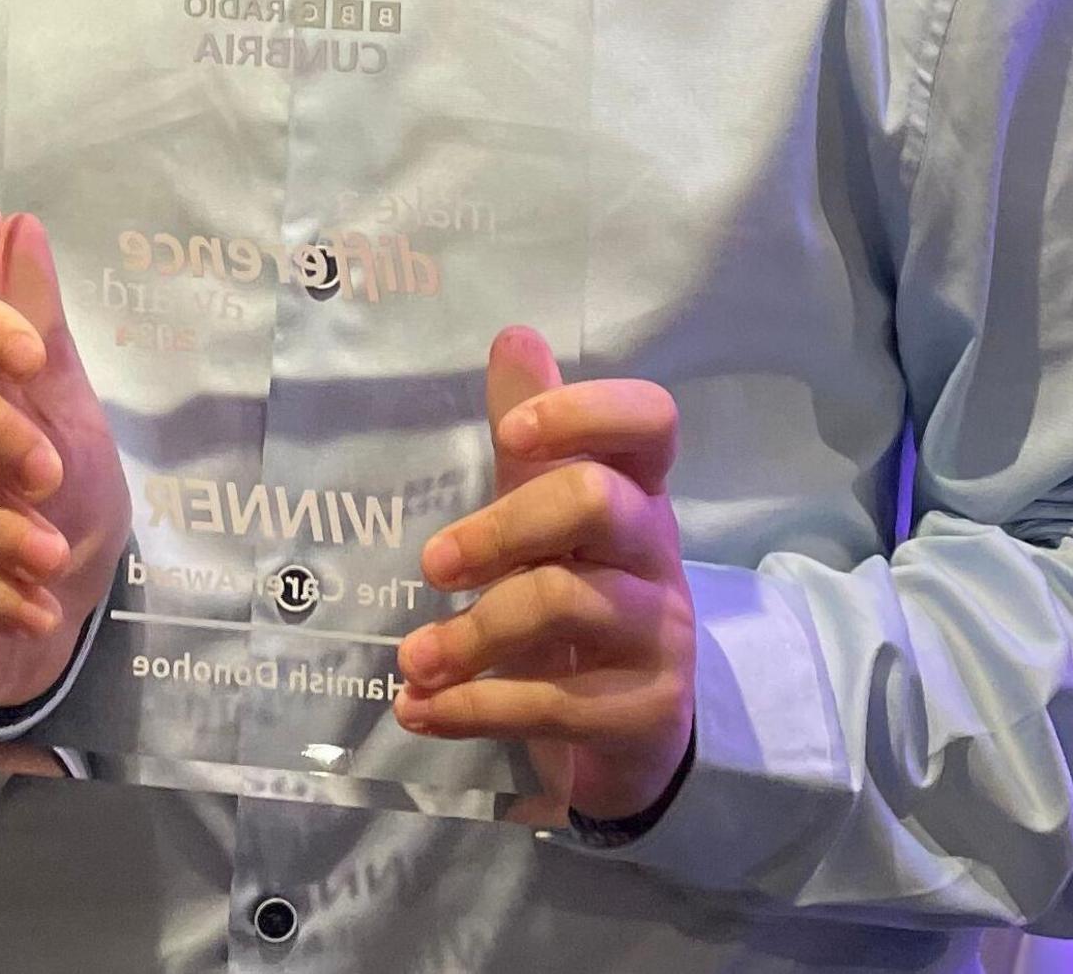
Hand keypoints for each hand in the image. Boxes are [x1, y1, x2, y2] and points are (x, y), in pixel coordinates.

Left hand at [394, 329, 695, 827]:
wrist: (627, 736)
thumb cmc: (579, 600)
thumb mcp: (548, 518)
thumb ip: (532, 440)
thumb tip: (513, 337)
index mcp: (638, 492)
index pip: (650, 421)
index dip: (582, 412)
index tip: (508, 434)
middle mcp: (658, 551)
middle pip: (594, 500)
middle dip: (500, 527)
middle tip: (431, 565)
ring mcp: (661, 632)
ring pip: (565, 601)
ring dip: (470, 635)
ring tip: (411, 661)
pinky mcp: (648, 710)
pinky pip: (554, 701)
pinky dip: (473, 709)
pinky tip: (420, 711)